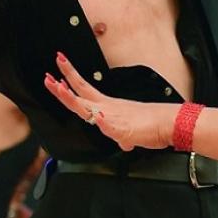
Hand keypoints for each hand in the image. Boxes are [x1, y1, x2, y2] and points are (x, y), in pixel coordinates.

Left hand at [44, 53, 176, 150]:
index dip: (68, 82)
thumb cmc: (153, 125)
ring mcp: (114, 118)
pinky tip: (97, 118)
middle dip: (61, 86)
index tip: (55, 73)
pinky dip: (103, 122)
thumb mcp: (133, 133)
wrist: (170, 123)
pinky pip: (111, 127)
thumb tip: (124, 143)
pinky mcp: (124, 130)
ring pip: (88, 108)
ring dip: (71, 98)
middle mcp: (108, 109)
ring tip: (58, 88)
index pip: (83, 91)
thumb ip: (124, 137)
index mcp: (108, 106)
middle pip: (80, 96)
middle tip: (47, 75)